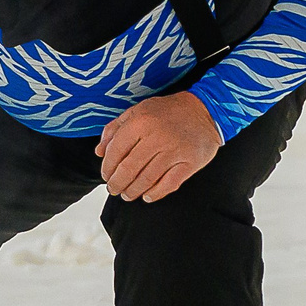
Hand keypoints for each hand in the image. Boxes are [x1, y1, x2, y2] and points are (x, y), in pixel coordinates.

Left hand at [96, 92, 225, 202]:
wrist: (206, 109)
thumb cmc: (168, 111)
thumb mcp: (138, 111)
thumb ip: (115, 129)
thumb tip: (100, 151)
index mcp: (140, 122)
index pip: (115, 152)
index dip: (107, 168)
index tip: (106, 175)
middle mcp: (156, 137)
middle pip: (129, 169)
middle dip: (117, 183)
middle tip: (114, 189)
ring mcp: (174, 151)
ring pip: (147, 179)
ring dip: (133, 191)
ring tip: (128, 194)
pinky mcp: (190, 162)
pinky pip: (169, 184)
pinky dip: (155, 193)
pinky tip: (147, 196)